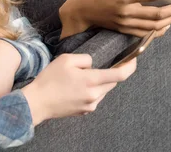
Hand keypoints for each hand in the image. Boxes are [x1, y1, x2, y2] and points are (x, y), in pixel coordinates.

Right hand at [22, 54, 136, 124]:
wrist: (36, 103)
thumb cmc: (50, 80)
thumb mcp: (67, 59)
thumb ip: (86, 59)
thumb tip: (93, 63)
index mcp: (92, 81)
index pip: (120, 75)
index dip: (130, 66)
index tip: (134, 58)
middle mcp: (95, 95)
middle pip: (113, 82)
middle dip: (113, 72)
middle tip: (108, 62)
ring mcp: (90, 105)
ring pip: (104, 90)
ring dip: (102, 82)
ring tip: (85, 75)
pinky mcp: (85, 111)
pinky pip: (96, 97)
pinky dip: (93, 90)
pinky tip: (79, 86)